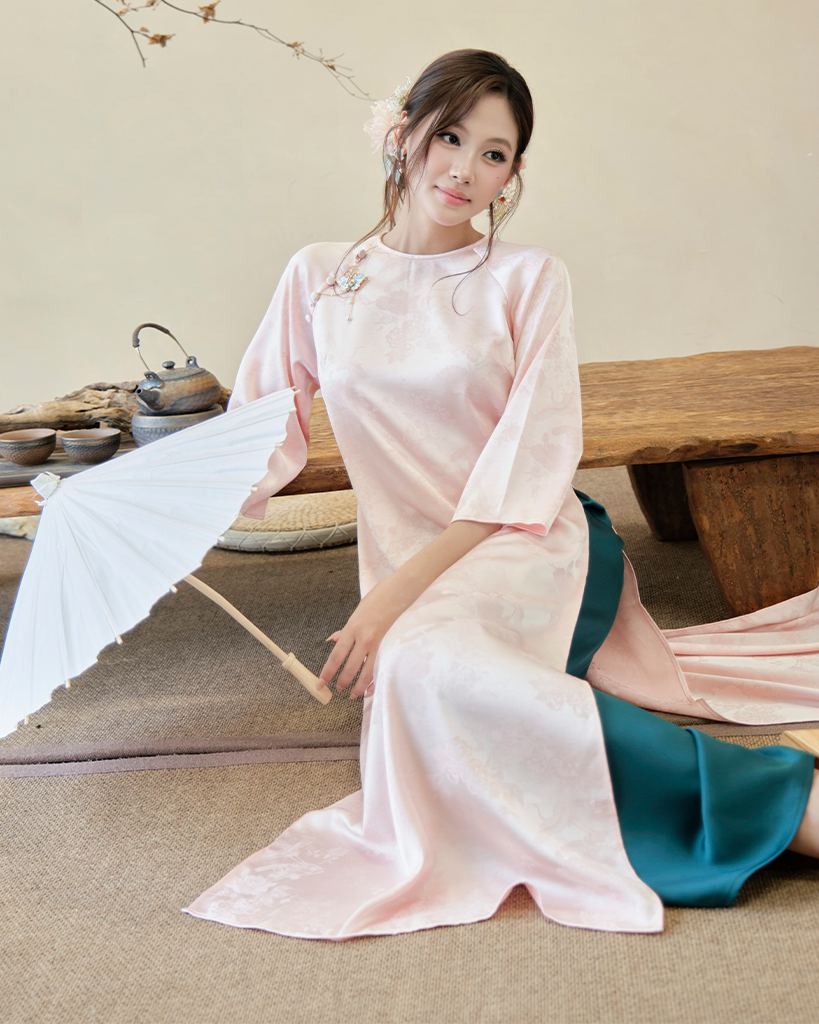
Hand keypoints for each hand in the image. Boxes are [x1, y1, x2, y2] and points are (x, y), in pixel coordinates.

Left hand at [318, 576, 411, 698]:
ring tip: (353, 694)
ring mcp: (377, 643)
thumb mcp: (355, 613)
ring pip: (366, 672)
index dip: (327, 672)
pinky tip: (370, 688)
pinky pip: (379, 668)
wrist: (398, 592)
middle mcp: (363, 638)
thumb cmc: (377, 599)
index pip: (336, 656)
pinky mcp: (387, 646)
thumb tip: (335, 640)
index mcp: (352, 628)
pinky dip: (374, 680)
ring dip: (358, 687)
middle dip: (342, 682)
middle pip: (350, 668)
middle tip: (337, 690)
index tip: (321, 683)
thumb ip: (345, 631)